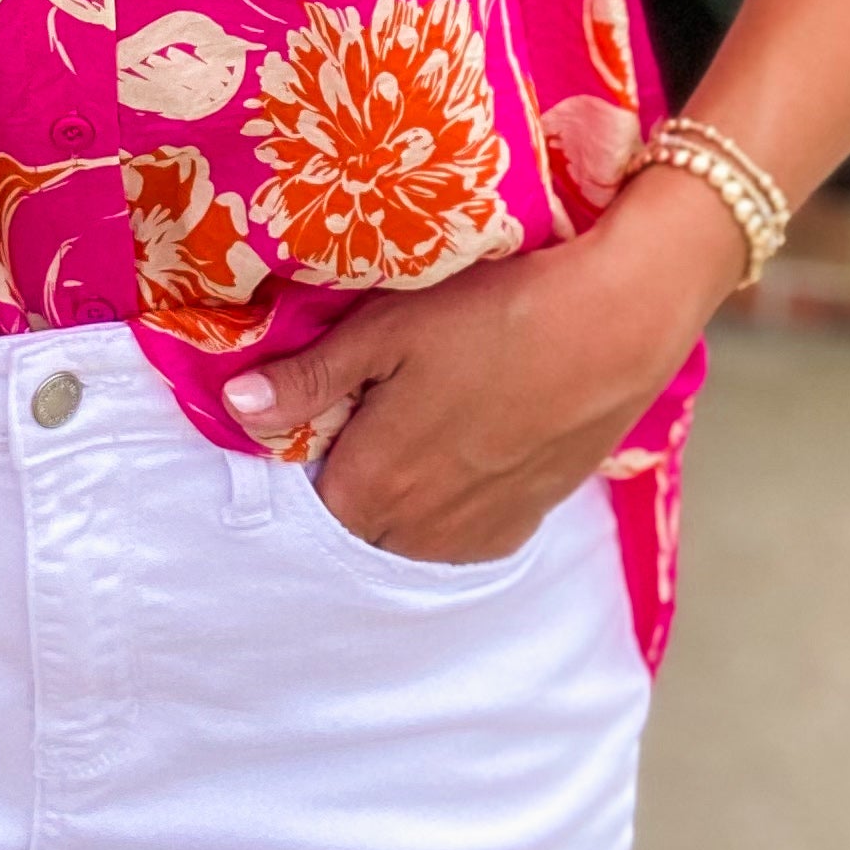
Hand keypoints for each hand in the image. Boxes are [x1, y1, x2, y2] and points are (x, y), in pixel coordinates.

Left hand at [221, 163, 743, 563]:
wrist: (614, 326)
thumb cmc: (493, 311)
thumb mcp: (388, 328)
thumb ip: (311, 377)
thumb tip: (235, 407)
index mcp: (377, 481)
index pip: (310, 503)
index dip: (305, 457)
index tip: (317, 411)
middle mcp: (423, 526)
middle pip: (360, 526)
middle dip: (350, 483)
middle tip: (365, 414)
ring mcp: (480, 529)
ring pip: (412, 538)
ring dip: (400, 502)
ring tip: (414, 430)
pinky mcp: (528, 519)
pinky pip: (466, 537)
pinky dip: (450, 511)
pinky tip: (460, 455)